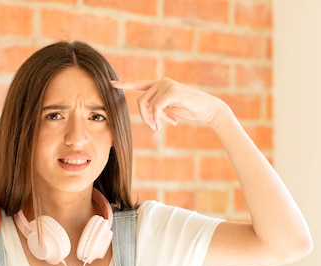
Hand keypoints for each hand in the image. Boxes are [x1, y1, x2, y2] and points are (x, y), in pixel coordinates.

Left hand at [112, 78, 228, 130]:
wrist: (208, 109)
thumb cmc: (190, 109)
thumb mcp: (170, 109)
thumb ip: (158, 108)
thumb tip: (149, 115)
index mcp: (160, 85)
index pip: (139, 84)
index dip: (126, 84)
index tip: (112, 84)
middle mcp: (162, 82)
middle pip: (141, 101)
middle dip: (144, 116)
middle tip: (154, 127)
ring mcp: (167, 85)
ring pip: (147, 105)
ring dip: (152, 119)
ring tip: (160, 126)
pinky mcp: (172, 91)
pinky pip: (156, 108)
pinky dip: (158, 118)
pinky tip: (169, 122)